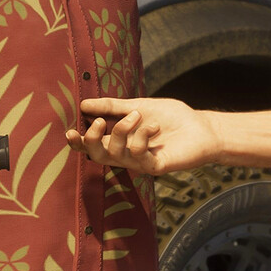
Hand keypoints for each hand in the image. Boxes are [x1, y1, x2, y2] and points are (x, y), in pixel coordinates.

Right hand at [66, 97, 219, 174]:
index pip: (92, 145)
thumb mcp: (139, 106)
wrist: (201, 127)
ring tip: (138, 115)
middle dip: (92, 139)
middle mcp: (126, 153)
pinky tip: (154, 127)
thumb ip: (113, 107)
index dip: (78, 142)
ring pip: (116, 153)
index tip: (69, 131)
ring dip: (123, 130)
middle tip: (99, 123)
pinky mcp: (154, 167)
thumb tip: (84, 104)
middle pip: (97, 155)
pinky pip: (138, 155)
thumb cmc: (171, 117)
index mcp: (119, 139)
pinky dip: (142, 137)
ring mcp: (139, 162)